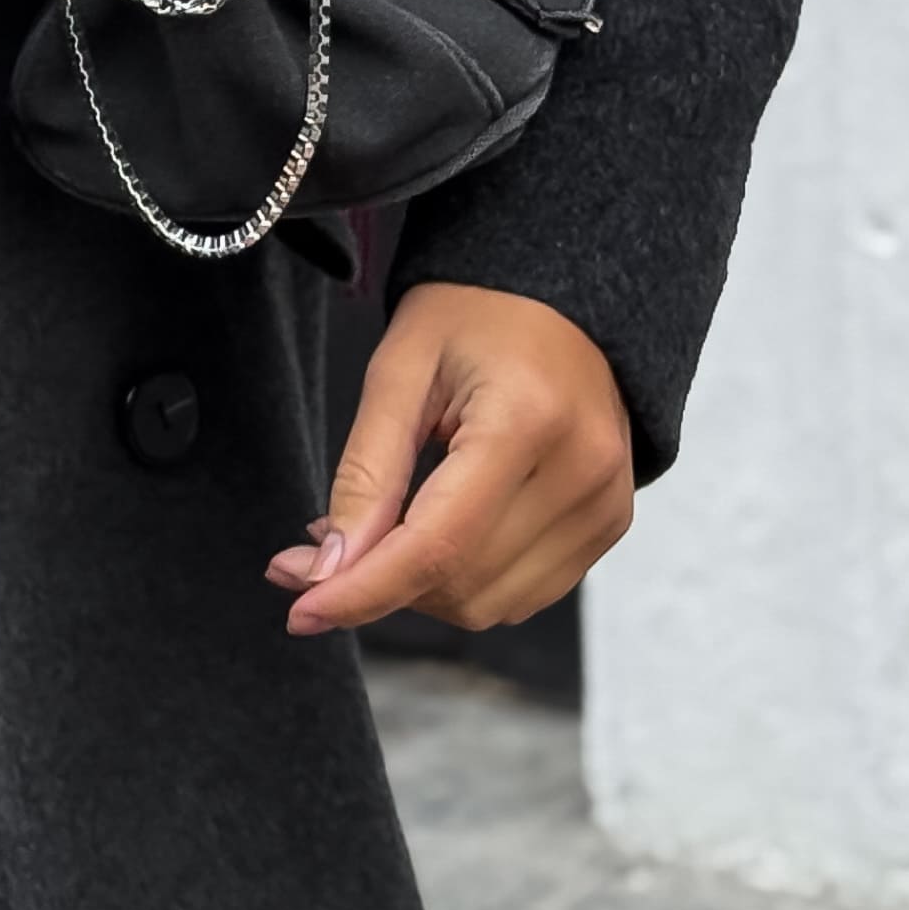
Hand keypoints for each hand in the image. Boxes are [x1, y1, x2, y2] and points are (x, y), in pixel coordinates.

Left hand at [266, 284, 631, 636]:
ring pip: (490, 604)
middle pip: (461, 584)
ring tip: (381, 527)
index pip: (438, 546)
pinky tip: (434, 532)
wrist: (559, 297)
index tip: (300, 612)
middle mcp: (582, 474)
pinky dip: (465, 580)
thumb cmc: (472, 316)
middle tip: (322, 542)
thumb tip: (327, 569)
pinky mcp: (608, 524)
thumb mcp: (399, 371)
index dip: (363, 592)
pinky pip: (523, 594)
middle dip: (380, 581)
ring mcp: (605, 505)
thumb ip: (365, 474)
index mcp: (528, 421)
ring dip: (421, 587)